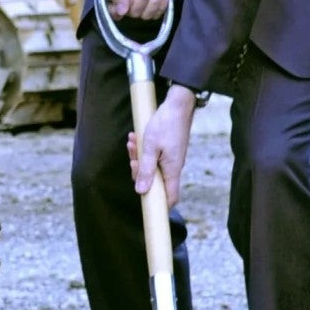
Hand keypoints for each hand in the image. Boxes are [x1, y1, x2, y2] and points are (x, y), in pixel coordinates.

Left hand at [128, 85, 192, 201]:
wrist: (178, 104)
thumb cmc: (166, 124)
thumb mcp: (150, 148)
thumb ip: (146, 170)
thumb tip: (141, 191)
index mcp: (172, 170)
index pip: (170, 198)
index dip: (159, 205)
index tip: (145, 202)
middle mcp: (174, 166)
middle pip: (156, 182)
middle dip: (139, 172)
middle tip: (132, 159)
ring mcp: (171, 157)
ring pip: (152, 166)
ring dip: (139, 157)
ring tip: (132, 143)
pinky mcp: (168, 149)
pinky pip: (154, 156)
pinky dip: (144, 150)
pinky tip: (136, 139)